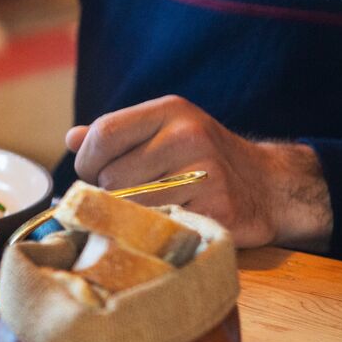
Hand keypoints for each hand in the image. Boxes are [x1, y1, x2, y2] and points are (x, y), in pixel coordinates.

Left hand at [66, 95, 330, 251]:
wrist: (269, 186)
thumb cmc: (203, 158)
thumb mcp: (164, 131)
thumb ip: (118, 135)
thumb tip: (71, 139)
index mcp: (170, 111)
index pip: (104, 133)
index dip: (86, 161)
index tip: (91, 174)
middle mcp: (188, 136)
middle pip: (113, 176)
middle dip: (110, 193)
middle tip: (129, 196)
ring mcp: (206, 174)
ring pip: (133, 205)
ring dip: (131, 215)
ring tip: (150, 210)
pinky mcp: (218, 210)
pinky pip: (161, 227)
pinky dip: (156, 230)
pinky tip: (169, 222)